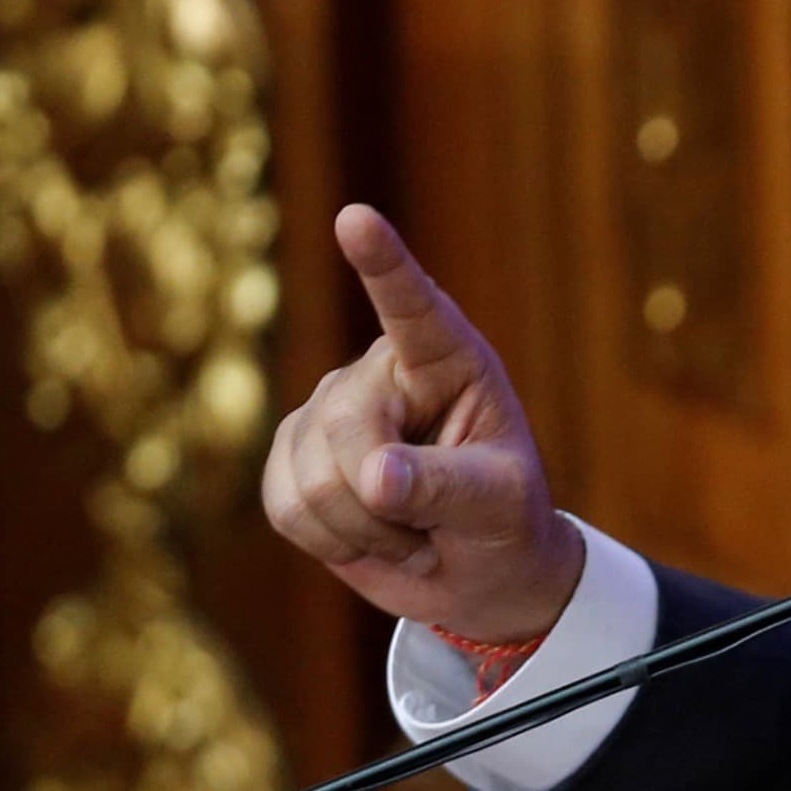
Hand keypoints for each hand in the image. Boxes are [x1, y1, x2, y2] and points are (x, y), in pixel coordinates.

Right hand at [261, 205, 583, 640]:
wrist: (476, 573)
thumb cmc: (505, 520)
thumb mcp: (501, 504)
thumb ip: (448, 484)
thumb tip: (375, 476)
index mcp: (446, 359)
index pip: (412, 307)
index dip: (383, 263)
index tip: (356, 217)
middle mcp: (379, 373)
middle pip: (344, 429)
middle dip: (383, 499)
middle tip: (435, 525)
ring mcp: (327, 412)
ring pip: (310, 480)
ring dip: (366, 530)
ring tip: (412, 528)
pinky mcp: (292, 459)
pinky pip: (285, 507)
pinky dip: (333, 541)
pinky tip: (371, 537)